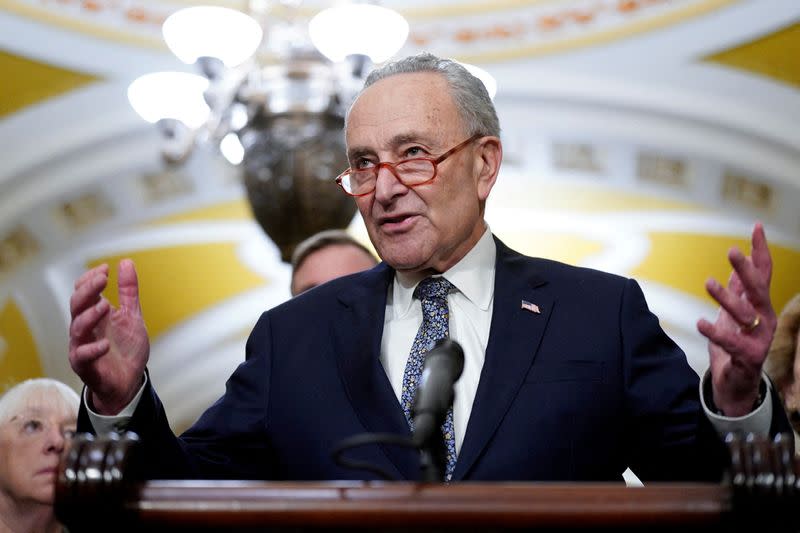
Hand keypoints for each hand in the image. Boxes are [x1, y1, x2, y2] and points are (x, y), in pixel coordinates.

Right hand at [68, 259, 149, 414]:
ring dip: (89, 316)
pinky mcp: (85, 366)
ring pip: (77, 327)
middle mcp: (85, 328)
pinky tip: (105, 344)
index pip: (83, 291)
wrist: (129, 381)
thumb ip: (128, 291)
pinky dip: (93, 349)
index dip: (91, 279)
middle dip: (88, 290)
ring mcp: (82, 346)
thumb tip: (126, 262)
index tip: (105, 269)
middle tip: (102, 279)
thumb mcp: (132, 315)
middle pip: (76, 305)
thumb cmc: (126, 348)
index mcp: (94, 314)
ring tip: (104, 306)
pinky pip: (82, 356)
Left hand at [697, 222, 776, 415]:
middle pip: (757, 289)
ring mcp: (759, 338)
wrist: (736, 385)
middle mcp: (764, 318)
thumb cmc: (735, 346)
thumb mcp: (733, 314)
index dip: (760, 250)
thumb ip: (738, 291)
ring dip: (726, 297)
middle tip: (732, 250)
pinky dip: (715, 332)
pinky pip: (731, 342)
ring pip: (744, 313)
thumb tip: (738, 264)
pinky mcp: (749, 356)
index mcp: (759, 305)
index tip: (756, 227)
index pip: (763, 273)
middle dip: (745, 269)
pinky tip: (700, 322)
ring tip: (708, 282)